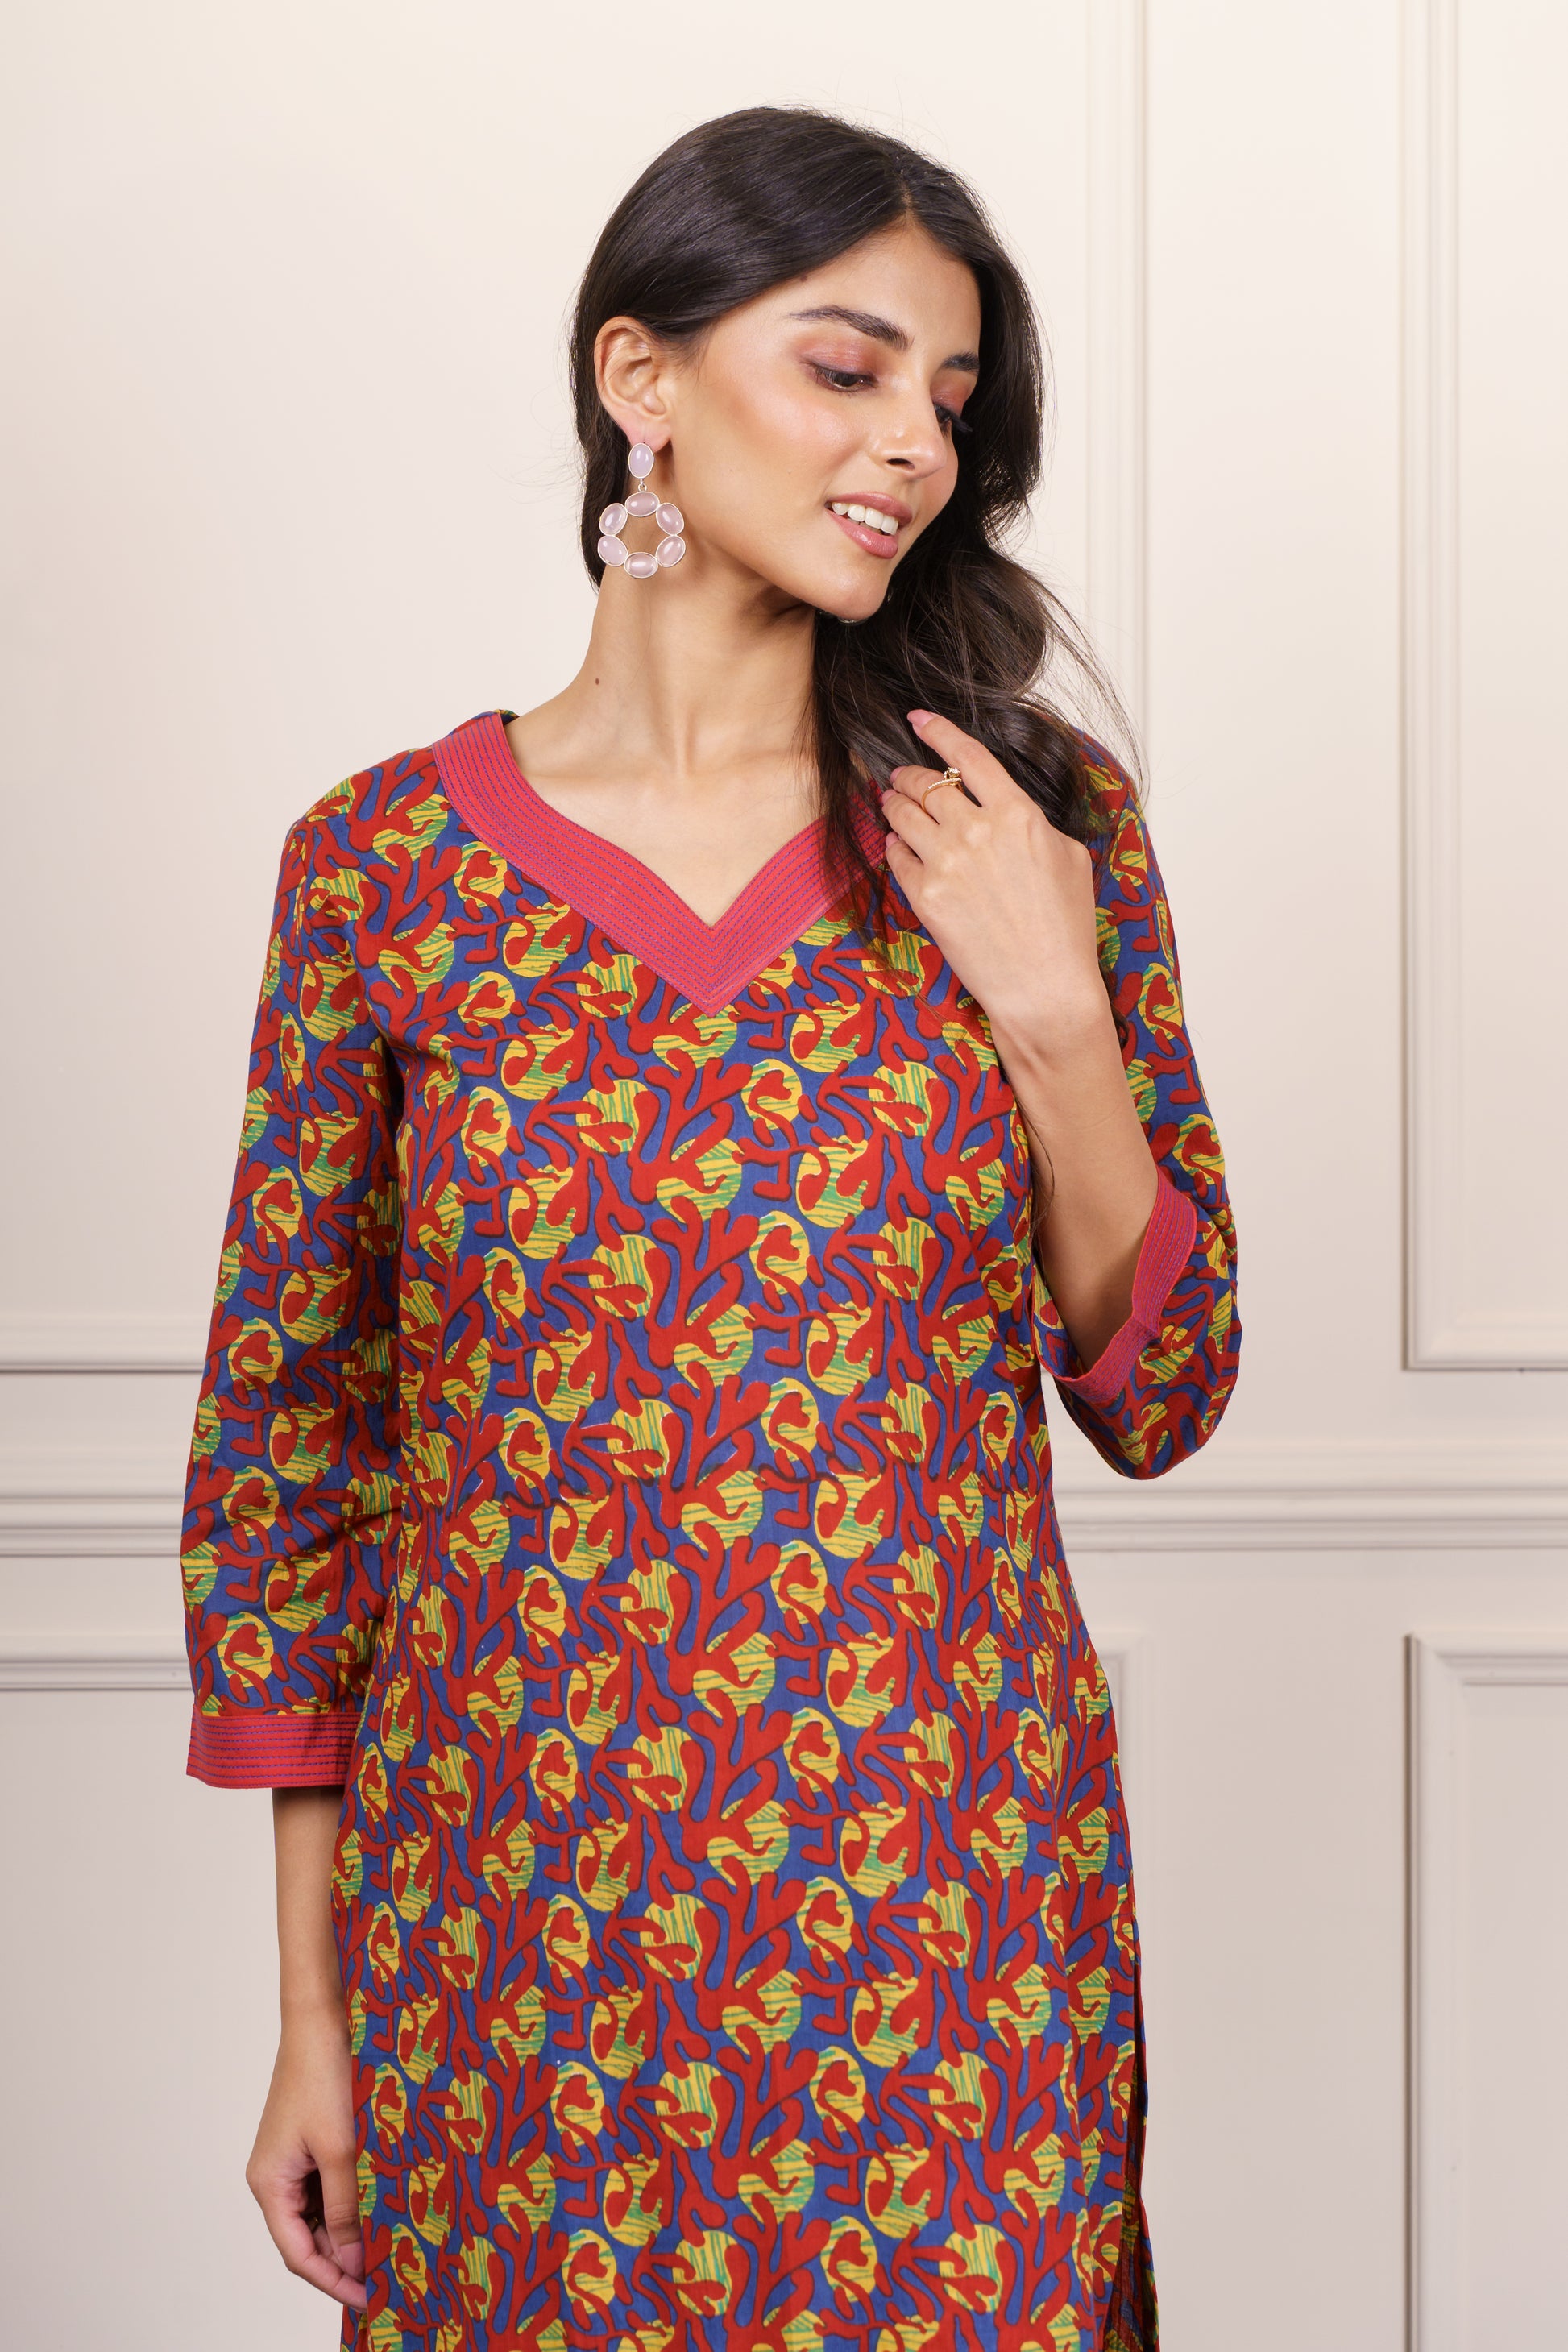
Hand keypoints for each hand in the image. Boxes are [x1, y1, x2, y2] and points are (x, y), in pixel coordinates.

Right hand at [246, 2001, 366, 2311]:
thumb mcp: (341, 2149)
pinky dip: (353, 2200)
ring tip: (392, 2246)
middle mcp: (275, 2176)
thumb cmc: (325, 2075)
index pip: (298, 2255)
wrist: (321, 2015)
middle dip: (345, 2259)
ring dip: (351, 2230)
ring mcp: (291, 2158)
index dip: (334, 2282)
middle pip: (307, 2237)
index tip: (372, 2299)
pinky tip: (382, 2206)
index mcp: (269, 2183)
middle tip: (390, 2277)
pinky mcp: (309, 2140)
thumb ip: (346, 2209)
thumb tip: (349, 2262)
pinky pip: (328, 2184)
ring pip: (321, 2212)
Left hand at [881, 709, 1106, 1056]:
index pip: (968, 756)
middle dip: (908, 774)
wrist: (1043, 987)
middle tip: (902, 776)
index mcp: (1017, 814)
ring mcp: (946, 863)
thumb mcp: (1070, 858)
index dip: (938, 731)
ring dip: (893, 803)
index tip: (919, 719)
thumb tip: (1010, 810)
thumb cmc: (1065, 928)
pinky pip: (896, 857)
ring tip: (891, 802)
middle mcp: (977, 832)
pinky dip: (893, 845)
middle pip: (925, 783)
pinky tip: (897, 845)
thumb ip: (1034, 823)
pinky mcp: (924, 896)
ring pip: (902, 815)